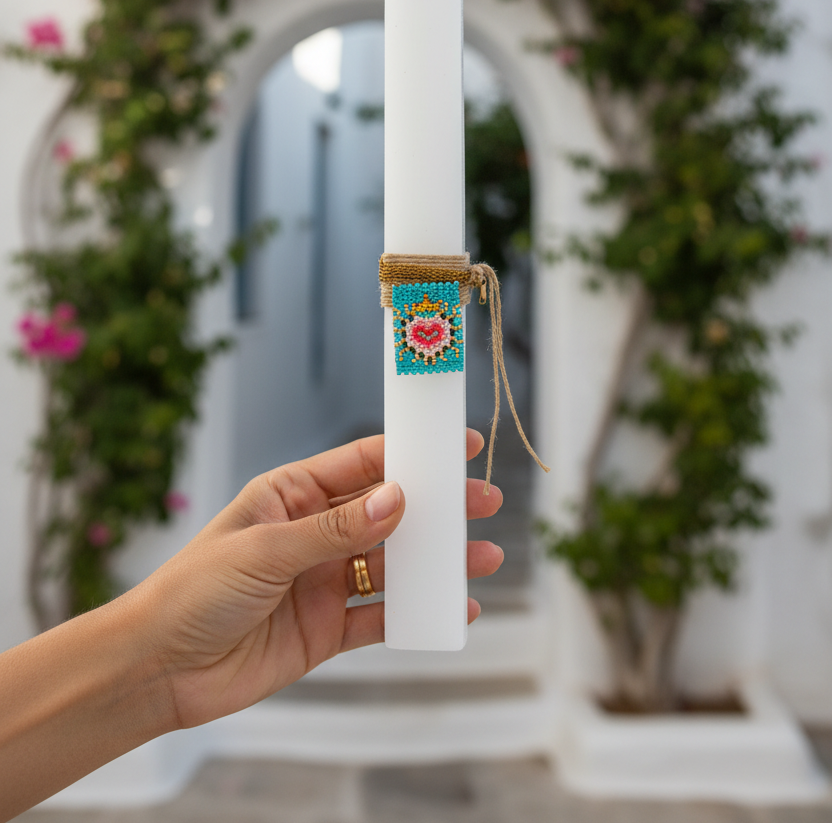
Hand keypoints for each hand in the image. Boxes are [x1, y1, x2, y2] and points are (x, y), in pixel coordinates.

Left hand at [136, 429, 502, 729]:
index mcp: (293, 494)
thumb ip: (334, 529)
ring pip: (394, 563)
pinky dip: (417, 613)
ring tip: (485, 556)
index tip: (457, 446)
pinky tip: (454, 609)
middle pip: (388, 512)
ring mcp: (323, 580)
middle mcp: (313, 532)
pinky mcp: (327, 629)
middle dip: (437, 507)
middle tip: (484, 502)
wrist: (158, 669)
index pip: (362, 463)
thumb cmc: (194, 590)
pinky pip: (382, 616)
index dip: (411, 454)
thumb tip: (396, 500)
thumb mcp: (265, 549)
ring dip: (437, 561)